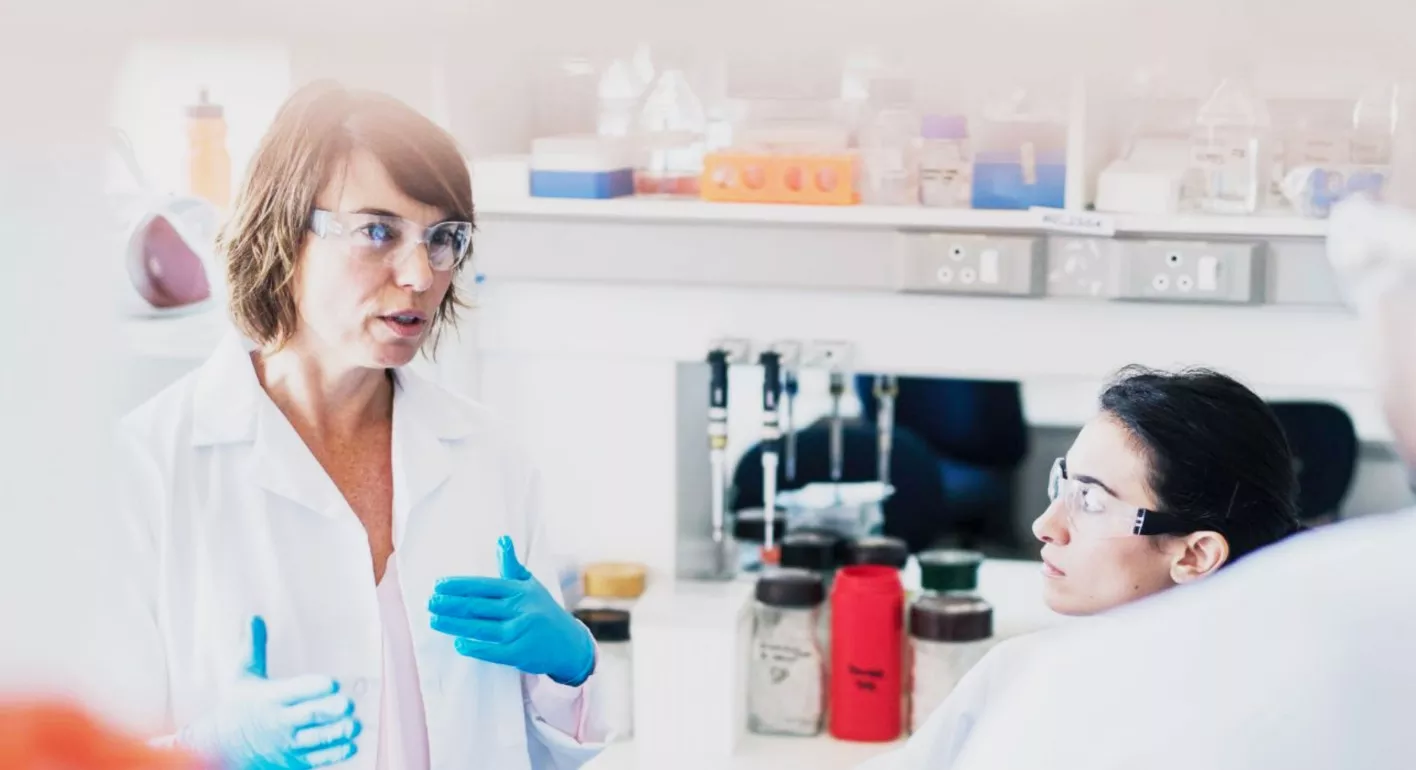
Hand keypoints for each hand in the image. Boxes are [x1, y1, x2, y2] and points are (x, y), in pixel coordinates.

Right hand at [176, 616, 360, 768]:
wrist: (222, 748)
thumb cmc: (237, 706)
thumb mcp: (242, 675)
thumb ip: (253, 647)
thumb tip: (254, 616)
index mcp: (270, 698)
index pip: (294, 692)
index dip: (312, 688)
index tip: (332, 683)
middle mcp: (279, 722)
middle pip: (307, 717)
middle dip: (328, 711)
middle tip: (348, 704)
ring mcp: (287, 744)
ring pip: (314, 740)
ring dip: (336, 733)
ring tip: (354, 725)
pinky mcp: (293, 761)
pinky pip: (315, 759)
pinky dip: (334, 754)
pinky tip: (351, 745)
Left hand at [429, 535, 595, 685]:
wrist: (569, 644)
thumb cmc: (544, 611)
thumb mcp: (531, 585)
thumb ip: (512, 566)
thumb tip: (502, 539)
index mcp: (519, 590)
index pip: (484, 586)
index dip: (460, 586)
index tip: (438, 585)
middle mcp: (520, 609)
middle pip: (478, 606)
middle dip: (451, 604)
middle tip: (430, 602)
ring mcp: (520, 632)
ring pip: (480, 627)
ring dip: (454, 624)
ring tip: (434, 620)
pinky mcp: (520, 653)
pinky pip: (492, 651)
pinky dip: (475, 647)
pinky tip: (458, 643)